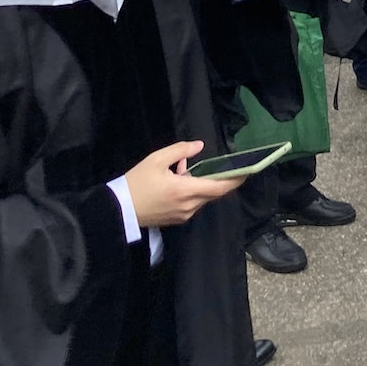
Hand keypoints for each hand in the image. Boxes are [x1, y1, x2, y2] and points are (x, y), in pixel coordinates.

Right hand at [124, 141, 238, 226]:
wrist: (118, 210)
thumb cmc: (136, 183)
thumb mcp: (156, 160)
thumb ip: (180, 150)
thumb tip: (199, 146)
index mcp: (185, 191)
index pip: (219, 187)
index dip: (236, 180)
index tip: (248, 171)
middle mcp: (189, 206)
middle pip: (214, 193)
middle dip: (220, 179)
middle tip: (223, 165)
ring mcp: (183, 215)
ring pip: (202, 197)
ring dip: (202, 184)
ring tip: (184, 169)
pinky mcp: (177, 219)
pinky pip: (192, 203)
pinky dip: (192, 191)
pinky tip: (178, 179)